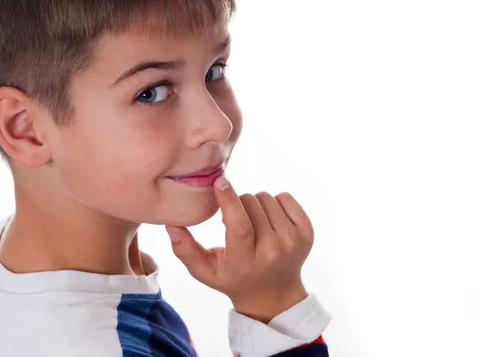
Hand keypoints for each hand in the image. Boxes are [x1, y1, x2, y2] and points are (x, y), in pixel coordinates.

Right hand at [165, 175, 314, 323]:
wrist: (274, 294)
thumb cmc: (233, 278)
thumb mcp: (205, 271)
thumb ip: (185, 249)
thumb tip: (171, 224)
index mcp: (245, 261)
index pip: (239, 225)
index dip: (229, 200)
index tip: (220, 182)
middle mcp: (272, 252)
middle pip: (250, 203)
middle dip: (238, 204)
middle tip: (236, 221)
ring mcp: (293, 242)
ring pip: (266, 198)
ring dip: (254, 204)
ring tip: (252, 223)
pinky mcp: (306, 233)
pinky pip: (285, 198)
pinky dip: (274, 203)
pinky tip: (269, 220)